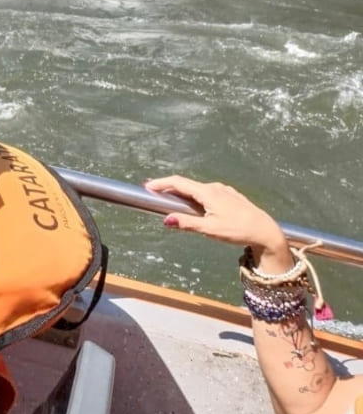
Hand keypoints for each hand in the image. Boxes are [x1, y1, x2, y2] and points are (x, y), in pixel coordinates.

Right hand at [145, 175, 294, 272]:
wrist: (265, 230)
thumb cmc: (238, 230)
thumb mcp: (210, 229)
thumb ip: (187, 223)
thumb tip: (166, 220)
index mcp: (207, 192)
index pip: (179, 183)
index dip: (162, 183)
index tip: (147, 186)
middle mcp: (214, 187)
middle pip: (187, 184)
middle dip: (169, 187)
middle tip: (154, 193)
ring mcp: (223, 190)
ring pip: (198, 189)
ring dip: (183, 193)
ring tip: (172, 200)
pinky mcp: (230, 196)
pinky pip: (207, 192)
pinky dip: (196, 196)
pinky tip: (196, 205)